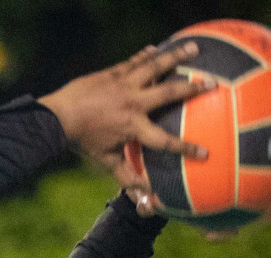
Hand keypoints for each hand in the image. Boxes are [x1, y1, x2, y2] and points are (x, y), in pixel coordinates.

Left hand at [41, 43, 215, 206]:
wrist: (56, 117)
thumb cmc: (83, 141)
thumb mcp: (106, 161)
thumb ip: (128, 175)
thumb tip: (145, 197)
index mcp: (132, 127)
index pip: (164, 141)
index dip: (185, 148)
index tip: (205, 153)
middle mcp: (132, 103)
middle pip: (169, 93)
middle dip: (192, 89)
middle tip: (213, 84)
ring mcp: (123, 84)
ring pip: (155, 67)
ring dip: (176, 57)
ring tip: (194, 49)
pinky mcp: (113, 73)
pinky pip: (135, 61)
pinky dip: (147, 55)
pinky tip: (159, 48)